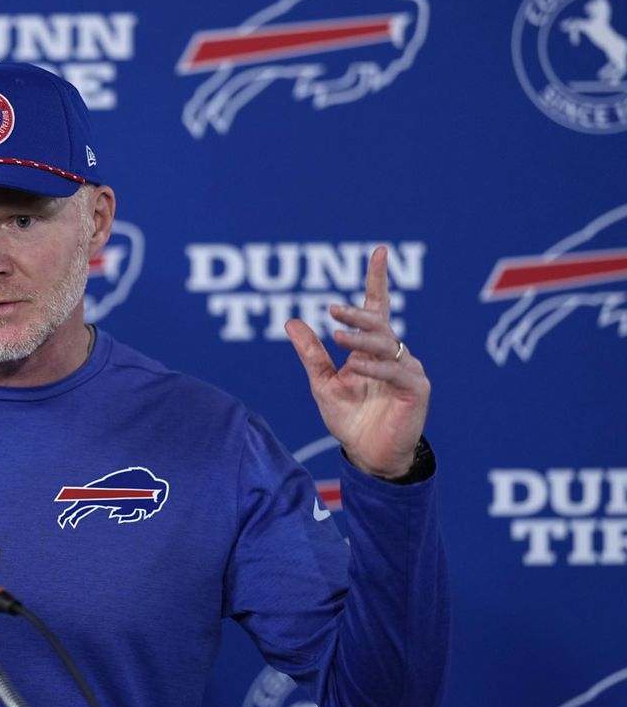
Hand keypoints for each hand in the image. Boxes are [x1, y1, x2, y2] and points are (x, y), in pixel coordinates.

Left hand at [284, 246, 429, 479]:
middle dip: (358, 313)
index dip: (377, 280)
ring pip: (386, 344)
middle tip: (332, 309)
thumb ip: (311, 354)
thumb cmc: (350, 419)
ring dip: (361, 339)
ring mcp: (408, 370)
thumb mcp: (322, 383)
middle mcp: (393, 354)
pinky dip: (375, 367)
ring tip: (337, 335)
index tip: (379, 251)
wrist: (368, 455)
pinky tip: (357, 366)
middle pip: (379, 323)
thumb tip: (291, 321)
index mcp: (372, 349)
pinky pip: (396, 372)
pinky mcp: (416, 389)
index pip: (377, 308)